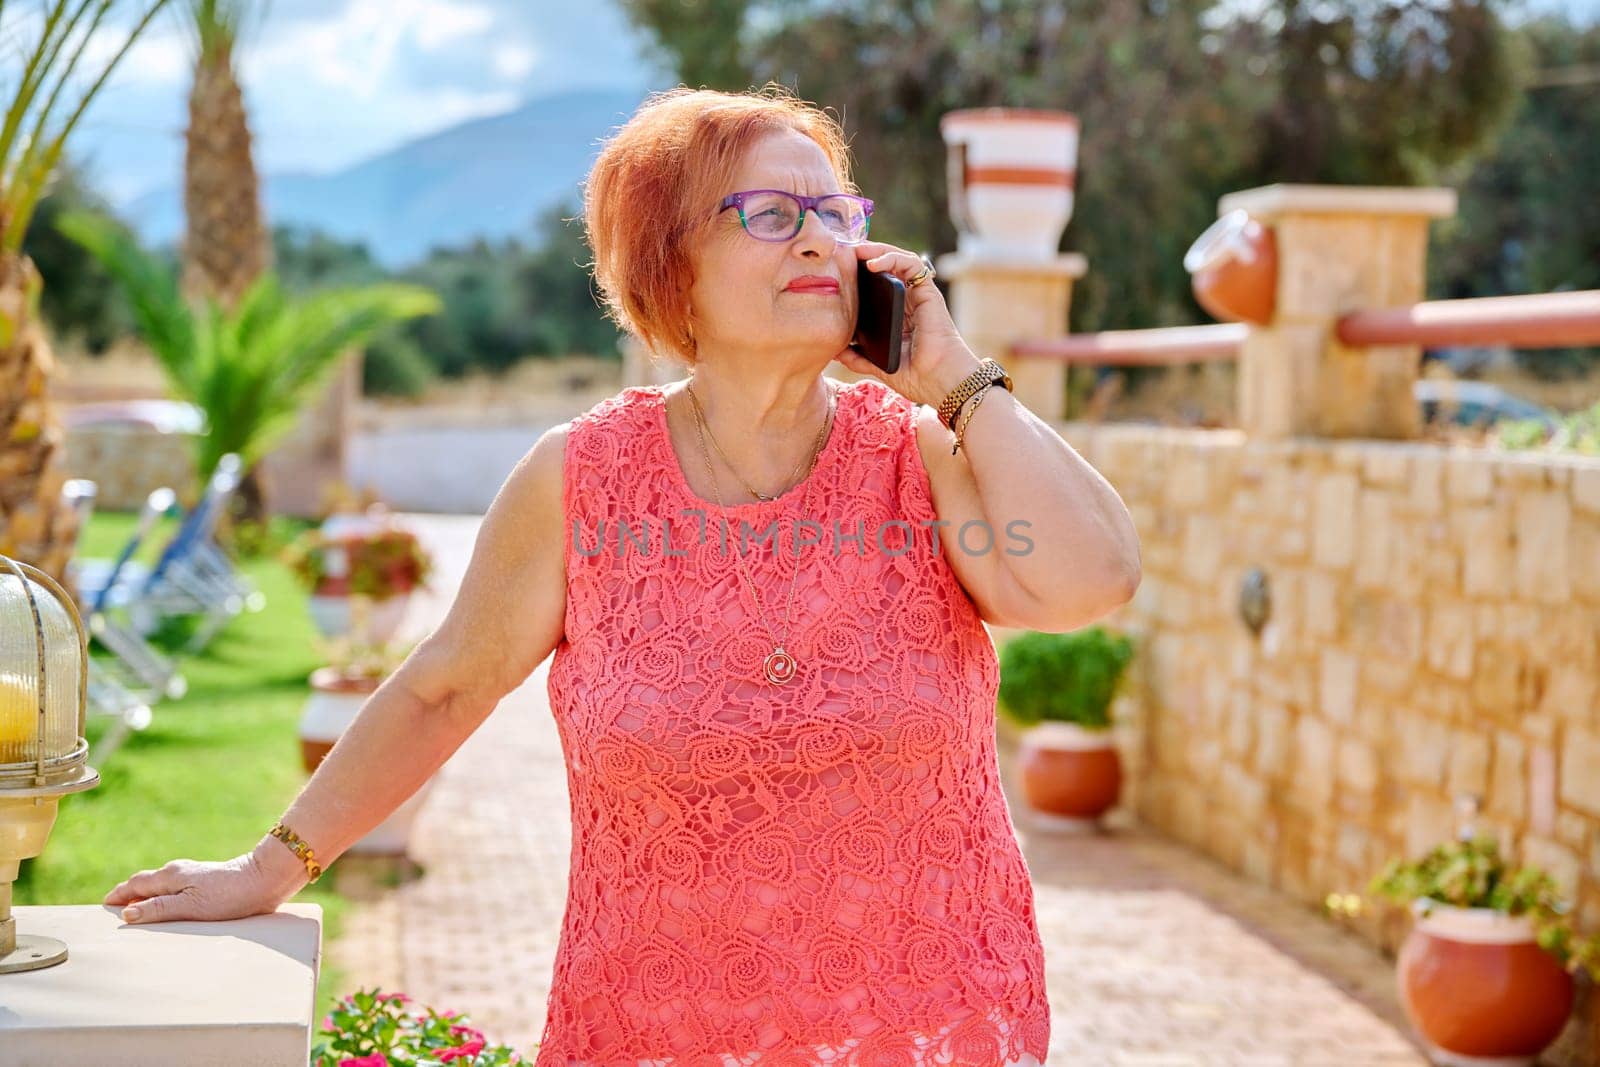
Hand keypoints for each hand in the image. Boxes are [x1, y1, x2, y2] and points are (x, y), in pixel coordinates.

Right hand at [103, 845, 301, 924]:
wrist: (265, 880)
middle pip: (145, 883)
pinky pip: (175, 888)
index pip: (135, 884)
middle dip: (128, 895)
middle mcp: (179, 871)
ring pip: (160, 885)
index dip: (118, 895)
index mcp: (170, 876)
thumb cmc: (229, 896)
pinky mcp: (206, 880)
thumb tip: (127, 914)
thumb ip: (159, 909)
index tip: (103, 906)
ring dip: (145, 896)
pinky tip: (167, 906)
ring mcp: (193, 874)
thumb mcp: (190, 907)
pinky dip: (162, 896)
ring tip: (135, 912)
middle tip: (113, 911)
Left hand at [833, 240, 981, 409]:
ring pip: (899, 260)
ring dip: (878, 251)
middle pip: (887, 268)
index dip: (859, 275)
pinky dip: (894, 258)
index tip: (837, 271)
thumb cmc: (917, 377)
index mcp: (897, 316)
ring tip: (857, 251)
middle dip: (865, 257)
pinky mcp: (929, 292)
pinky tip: (874, 264)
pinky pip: (913, 264)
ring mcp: (919, 296)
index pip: (877, 286)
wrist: (938, 382)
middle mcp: (909, 302)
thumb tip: (835, 351)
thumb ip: (859, 358)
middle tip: (843, 254)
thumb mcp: (878, 366)